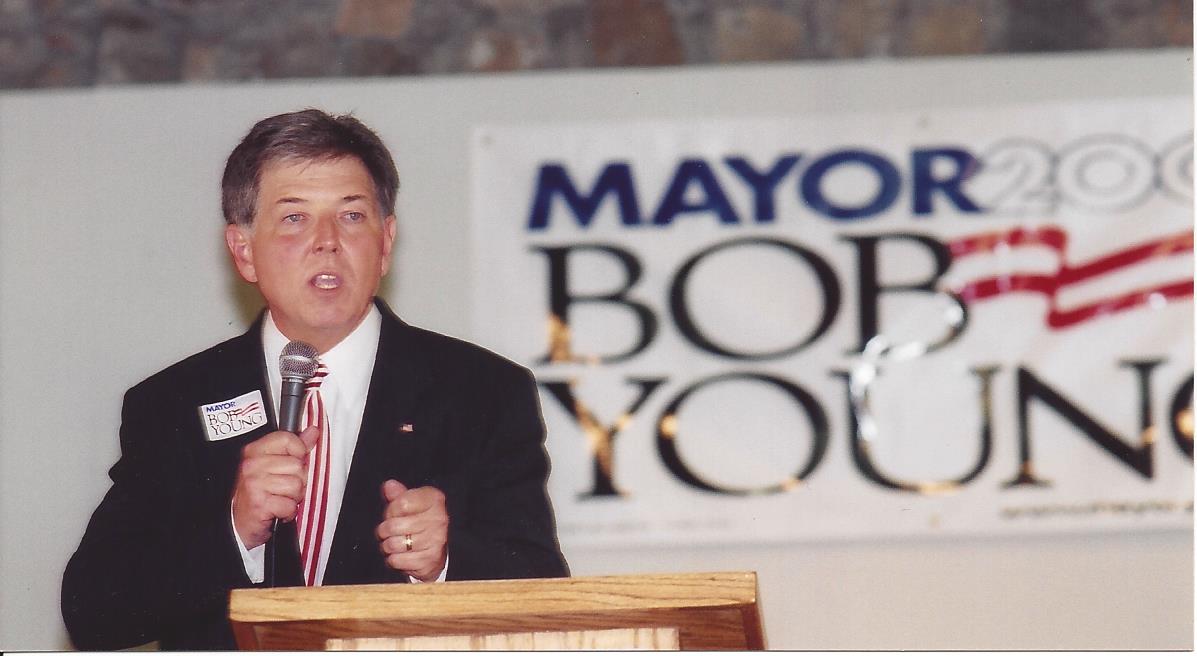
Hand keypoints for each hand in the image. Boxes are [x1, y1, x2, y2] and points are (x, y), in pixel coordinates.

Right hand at [231, 426, 319, 548]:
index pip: (287, 438)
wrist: (239, 523)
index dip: (298, 451)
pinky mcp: (259, 504)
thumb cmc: (258, 494)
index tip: (294, 461)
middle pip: (297, 465)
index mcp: (255, 451)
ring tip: (280, 499)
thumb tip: (313, 431)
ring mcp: (254, 484)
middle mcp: (252, 465)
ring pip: (296, 485)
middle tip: (283, 488)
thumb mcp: (274, 466)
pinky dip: (288, 512)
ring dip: (293, 497)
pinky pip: (290, 505)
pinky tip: (277, 511)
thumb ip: (295, 448)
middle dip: (297, 480)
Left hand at [376, 480, 448, 580]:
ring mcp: (435, 540)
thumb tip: (389, 486)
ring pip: (393, 544)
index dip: (391, 511)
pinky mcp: (429, 560)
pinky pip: (397, 560)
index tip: (393, 514)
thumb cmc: (419, 522)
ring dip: (388, 546)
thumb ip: (398, 495)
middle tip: (388, 532)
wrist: (437, 549)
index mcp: (434, 499)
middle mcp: (438, 519)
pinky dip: (393, 559)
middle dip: (384, 531)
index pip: (400, 504)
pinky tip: (401, 555)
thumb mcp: (411, 503)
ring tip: (393, 543)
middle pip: (394, 525)